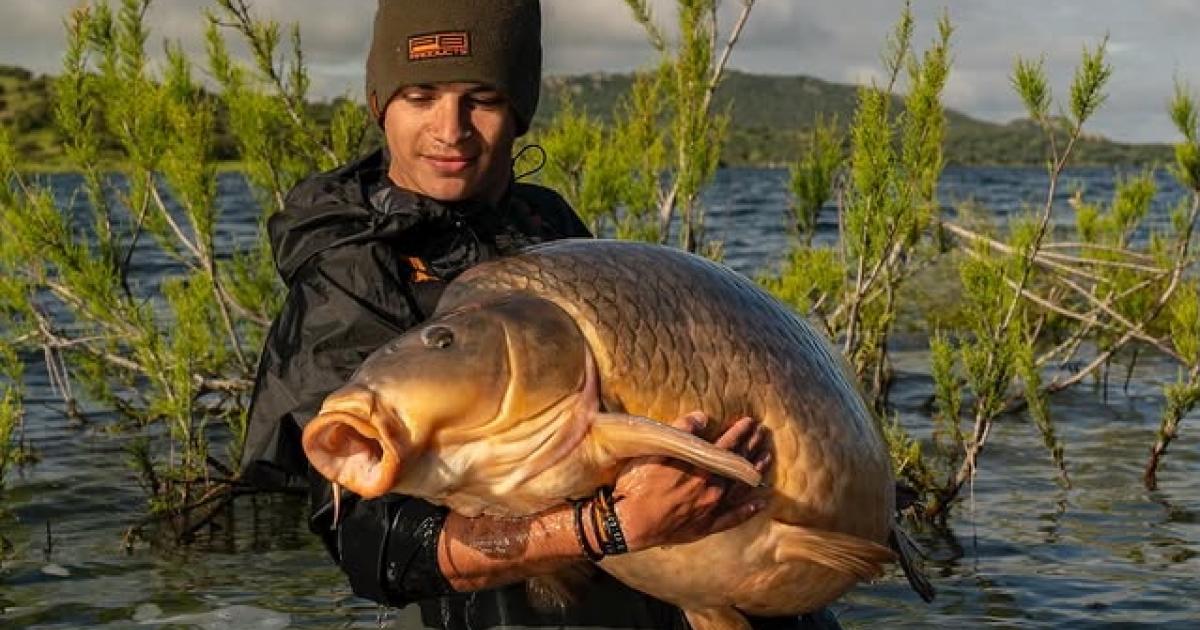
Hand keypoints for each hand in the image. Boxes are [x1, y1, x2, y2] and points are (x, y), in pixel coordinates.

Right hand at [610, 412, 771, 551]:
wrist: (627, 525)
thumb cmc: (635, 485)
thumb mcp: (654, 451)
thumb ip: (680, 432)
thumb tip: (701, 417)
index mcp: (699, 468)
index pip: (726, 445)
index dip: (739, 432)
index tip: (749, 422)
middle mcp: (710, 488)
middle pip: (737, 465)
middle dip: (751, 447)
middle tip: (762, 434)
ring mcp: (709, 510)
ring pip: (740, 489)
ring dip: (755, 473)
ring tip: (767, 459)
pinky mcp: (704, 527)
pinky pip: (732, 519)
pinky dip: (748, 511)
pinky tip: (760, 503)